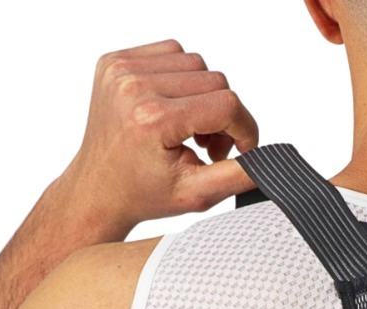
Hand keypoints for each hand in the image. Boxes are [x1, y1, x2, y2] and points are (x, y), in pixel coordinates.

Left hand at [60, 38, 259, 230]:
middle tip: (210, 148)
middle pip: (215, 80)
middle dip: (224, 116)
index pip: (226, 104)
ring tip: (191, 130)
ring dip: (204, 96)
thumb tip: (268, 159)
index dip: (245, 129)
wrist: (99, 189)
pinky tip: (174, 109)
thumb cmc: (144, 194)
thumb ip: (239, 175)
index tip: (242, 151)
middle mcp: (133, 85)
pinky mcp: (115, 61)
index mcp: (152, 119)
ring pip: (197, 64)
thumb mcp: (199, 195)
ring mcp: (120, 68)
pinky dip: (183, 81)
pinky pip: (171, 54)